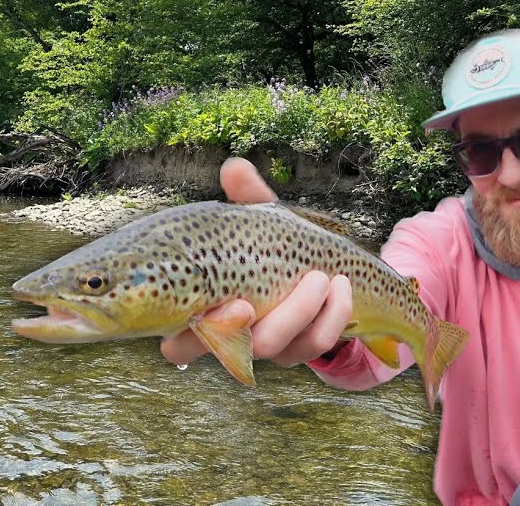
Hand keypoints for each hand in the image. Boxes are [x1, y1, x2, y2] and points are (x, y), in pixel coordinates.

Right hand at [159, 157, 354, 367]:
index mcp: (207, 309)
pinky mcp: (302, 349)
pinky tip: (341, 285)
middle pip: (219, 354)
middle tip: (248, 306)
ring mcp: (268, 346)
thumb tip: (235, 166)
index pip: (177, 343)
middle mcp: (232, 337)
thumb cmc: (279, 246)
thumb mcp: (264, 221)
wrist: (328, 274)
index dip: (184, 338)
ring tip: (321, 278)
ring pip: (273, 346)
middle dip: (234, 333)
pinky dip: (331, 314)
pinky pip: (314, 343)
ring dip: (298, 312)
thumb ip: (247, 197)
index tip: (212, 305)